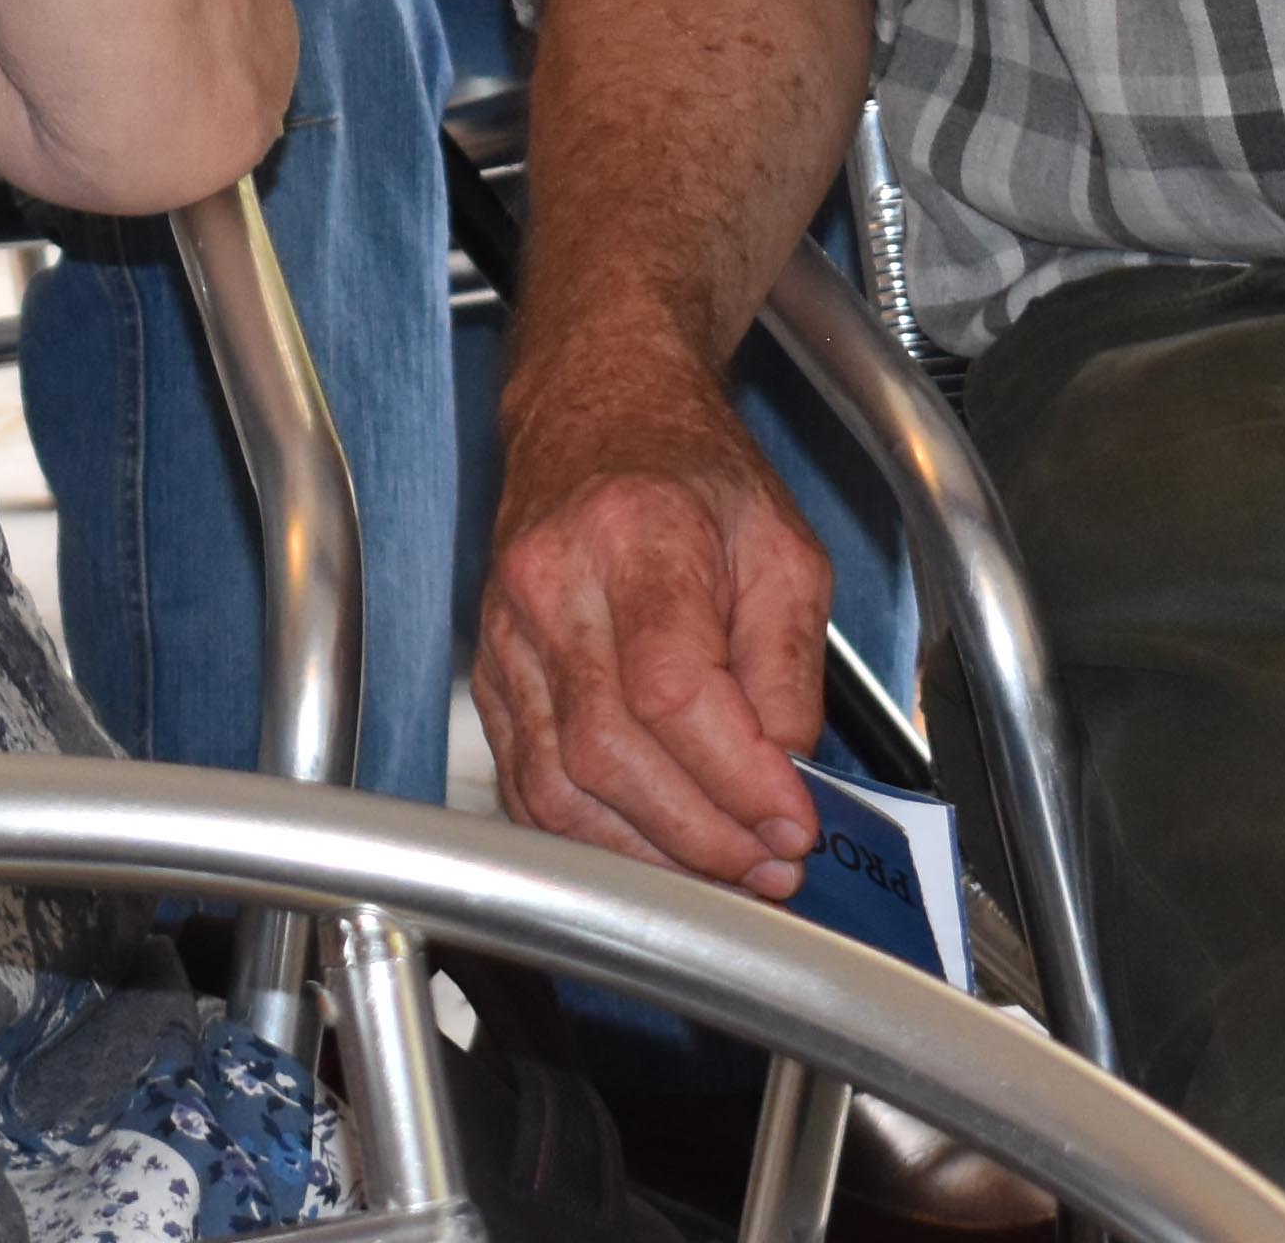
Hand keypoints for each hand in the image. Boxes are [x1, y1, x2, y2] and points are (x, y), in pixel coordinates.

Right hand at [477, 347, 833, 894]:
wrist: (597, 416)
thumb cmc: (691, 476)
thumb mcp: (783, 548)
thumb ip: (790, 666)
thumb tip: (786, 777)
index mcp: (636, 538)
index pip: (671, 690)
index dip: (735, 777)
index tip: (794, 820)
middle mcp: (553, 585)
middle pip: (608, 751)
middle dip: (700, 834)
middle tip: (771, 864)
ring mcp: (508, 633)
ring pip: (556, 782)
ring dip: (647, 853)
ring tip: (720, 869)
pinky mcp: (491, 672)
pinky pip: (525, 779)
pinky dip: (590, 835)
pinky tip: (651, 848)